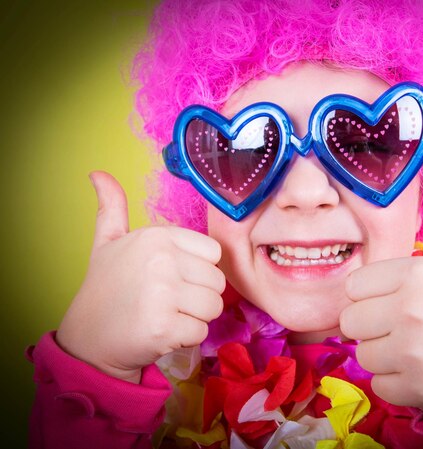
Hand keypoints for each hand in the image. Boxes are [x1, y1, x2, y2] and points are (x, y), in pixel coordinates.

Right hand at [56, 171, 224, 382]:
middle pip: (217, 282)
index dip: (199, 270)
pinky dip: (186, 339)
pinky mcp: (164, 327)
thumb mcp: (108, 242)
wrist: (87, 338)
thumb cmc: (105, 288)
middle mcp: (161, 260)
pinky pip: (202, 332)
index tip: (173, 278)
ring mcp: (162, 293)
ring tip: (166, 315)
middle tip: (168, 302)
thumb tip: (98, 173)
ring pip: (214, 307)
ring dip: (195, 318)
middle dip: (199, 297)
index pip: (214, 253)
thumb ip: (112, 207)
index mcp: (157, 236)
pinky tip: (161, 333)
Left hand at [339, 174, 422, 410]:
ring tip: (412, 347)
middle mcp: (408, 311)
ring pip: (362, 353)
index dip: (372, 294)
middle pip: (350, 320)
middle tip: (401, 324)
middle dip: (371, 323)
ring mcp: (409, 352)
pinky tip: (418, 370)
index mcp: (418, 274)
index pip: (354, 285)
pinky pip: (378, 383)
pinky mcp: (411, 387)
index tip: (394, 298)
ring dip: (382, 353)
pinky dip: (394, 380)